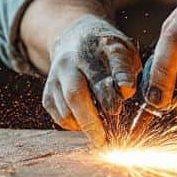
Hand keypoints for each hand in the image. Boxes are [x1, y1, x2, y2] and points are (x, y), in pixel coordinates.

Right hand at [42, 15, 140, 145]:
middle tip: (104, 140)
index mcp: (101, 46)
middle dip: (91, 120)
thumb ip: (128, 71)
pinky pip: (58, 114)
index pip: (112, 61)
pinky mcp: (48, 89)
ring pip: (65, 108)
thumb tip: (125, 93)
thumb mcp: (124, 52)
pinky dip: (73, 125)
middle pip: (76, 92)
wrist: (74, 36)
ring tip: (99, 134)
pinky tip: (86, 124)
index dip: (121, 76)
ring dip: (83, 126)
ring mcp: (57, 74)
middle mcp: (73, 60)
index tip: (126, 91)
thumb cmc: (107, 52)